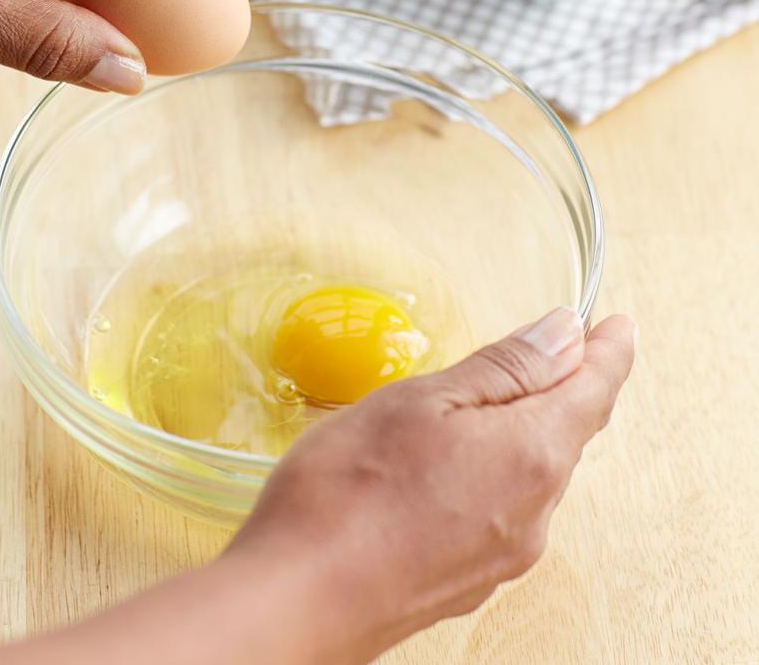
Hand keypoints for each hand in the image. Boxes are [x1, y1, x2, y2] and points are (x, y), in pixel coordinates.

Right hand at [0, 308, 633, 664]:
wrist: (291, 605)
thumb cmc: (340, 494)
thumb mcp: (417, 402)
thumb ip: (497, 361)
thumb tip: (566, 320)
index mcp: (525, 451)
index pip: (592, 378)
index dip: (605, 336)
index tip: (616, 304)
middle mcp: (527, 500)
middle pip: (570, 417)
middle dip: (575, 368)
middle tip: (576, 324)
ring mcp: (494, 538)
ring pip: (537, 455)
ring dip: (535, 407)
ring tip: (530, 368)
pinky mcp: (454, 560)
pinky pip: (497, 489)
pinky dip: (494, 447)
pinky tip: (464, 439)